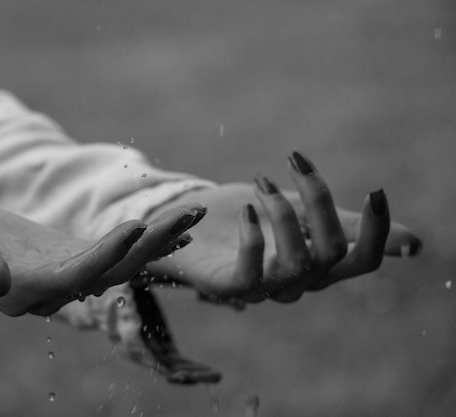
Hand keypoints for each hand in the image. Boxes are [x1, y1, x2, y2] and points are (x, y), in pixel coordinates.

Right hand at [0, 196, 205, 315]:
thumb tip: (1, 280)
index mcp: (25, 290)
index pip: (74, 276)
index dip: (106, 254)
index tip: (136, 226)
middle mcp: (52, 291)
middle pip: (111, 273)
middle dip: (151, 246)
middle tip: (190, 215)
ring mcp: (64, 276)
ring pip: (120, 264)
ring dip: (157, 241)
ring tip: (193, 214)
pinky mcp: (69, 258)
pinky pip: (114, 255)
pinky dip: (143, 242)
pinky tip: (174, 229)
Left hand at [144, 152, 421, 304]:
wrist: (190, 225)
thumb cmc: (248, 218)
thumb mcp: (300, 212)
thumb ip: (346, 223)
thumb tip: (415, 243)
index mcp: (318, 263)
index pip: (362, 261)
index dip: (377, 231)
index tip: (375, 189)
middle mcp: (297, 281)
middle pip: (331, 252)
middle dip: (319, 200)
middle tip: (293, 161)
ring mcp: (263, 288)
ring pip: (298, 262)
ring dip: (284, 213)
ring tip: (262, 180)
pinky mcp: (228, 287)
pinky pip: (250, 274)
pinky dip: (254, 237)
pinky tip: (247, 208)